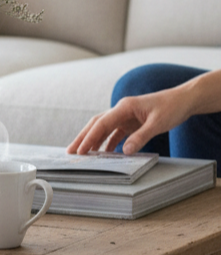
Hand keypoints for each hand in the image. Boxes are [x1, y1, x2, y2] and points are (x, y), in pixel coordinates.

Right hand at [67, 87, 196, 155]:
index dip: (89, 137)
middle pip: (96, 124)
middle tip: (71, 152)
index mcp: (125, 106)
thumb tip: (125, 151)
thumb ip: (141, 137)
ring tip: (82, 154)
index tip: (81, 150)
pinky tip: (104, 153)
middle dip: (83, 138)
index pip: (101, 123)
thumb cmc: (171, 107)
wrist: (183, 100)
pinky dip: (108, 143)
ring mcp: (125, 116)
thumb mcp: (158, 123)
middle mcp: (121, 110)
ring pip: (103, 129)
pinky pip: (115, 133)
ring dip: (93, 141)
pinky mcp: (131, 122)